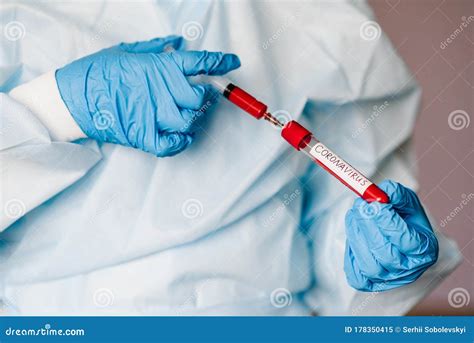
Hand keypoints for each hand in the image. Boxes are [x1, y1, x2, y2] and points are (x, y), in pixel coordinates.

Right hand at [55, 35, 239, 156]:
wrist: (72, 97)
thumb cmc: (98, 71)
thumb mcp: (127, 51)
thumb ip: (156, 48)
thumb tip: (179, 42)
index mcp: (159, 66)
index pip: (200, 62)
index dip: (221, 62)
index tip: (233, 62)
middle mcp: (161, 90)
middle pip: (199, 97)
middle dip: (207, 95)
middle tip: (205, 94)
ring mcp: (153, 115)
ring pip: (190, 121)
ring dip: (197, 118)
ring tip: (194, 114)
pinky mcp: (143, 136)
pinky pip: (172, 144)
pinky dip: (182, 142)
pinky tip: (183, 135)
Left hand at [344, 180, 437, 291]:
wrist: (393, 237)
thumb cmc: (402, 218)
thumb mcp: (405, 202)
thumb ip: (397, 194)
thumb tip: (384, 191)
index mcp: (425, 250)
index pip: (408, 241)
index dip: (389, 222)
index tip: (374, 204)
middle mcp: (409, 270)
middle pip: (387, 255)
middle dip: (369, 227)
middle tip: (359, 206)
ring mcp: (388, 280)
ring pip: (369, 265)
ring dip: (357, 236)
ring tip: (354, 215)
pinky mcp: (368, 284)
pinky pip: (354, 273)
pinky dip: (350, 252)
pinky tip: (353, 231)